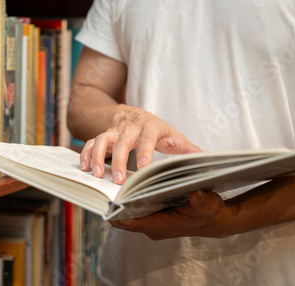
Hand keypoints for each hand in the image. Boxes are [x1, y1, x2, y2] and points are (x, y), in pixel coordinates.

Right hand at [79, 105, 200, 183]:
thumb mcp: (173, 137)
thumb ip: (188, 150)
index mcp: (150, 127)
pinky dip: (85, 154)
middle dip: (118, 160)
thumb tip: (210, 161)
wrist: (132, 114)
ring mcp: (114, 130)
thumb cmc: (156, 130)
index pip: (148, 138)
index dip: (146, 152)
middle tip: (116, 181)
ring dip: (97, 156)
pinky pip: (91, 142)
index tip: (143, 168)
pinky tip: (84, 168)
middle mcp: (130, 127)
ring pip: (103, 140)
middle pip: (122, 140)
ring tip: (96, 175)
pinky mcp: (102, 135)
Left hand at [109, 191, 232, 239]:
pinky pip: (133, 211)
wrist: (215, 219)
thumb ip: (203, 202)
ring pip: (127, 214)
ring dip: (118, 202)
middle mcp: (153, 227)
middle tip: (101, 188)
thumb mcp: (209, 204)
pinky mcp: (153, 217)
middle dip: (113, 205)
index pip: (132, 222)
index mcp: (161, 225)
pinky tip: (122, 185)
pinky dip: (127, 200)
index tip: (105, 201)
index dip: (117, 213)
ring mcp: (152, 223)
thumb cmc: (210, 212)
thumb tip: (197, 196)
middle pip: (125, 219)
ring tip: (106, 185)